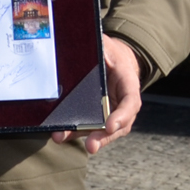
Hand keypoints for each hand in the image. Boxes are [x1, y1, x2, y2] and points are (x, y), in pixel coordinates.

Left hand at [54, 34, 142, 155]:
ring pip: (101, 131)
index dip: (121, 116)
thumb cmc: (110, 53)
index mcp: (128, 84)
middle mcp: (122, 103)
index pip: (130, 103)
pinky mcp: (97, 115)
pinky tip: (59, 134)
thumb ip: (101, 46)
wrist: (113, 60)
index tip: (110, 126)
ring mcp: (110, 112)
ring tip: (62, 138)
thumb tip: (87, 42)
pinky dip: (75, 131)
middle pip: (117, 126)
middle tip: (91, 146)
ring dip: (84, 137)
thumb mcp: (106, 45)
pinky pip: (88, 126)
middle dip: (103, 137)